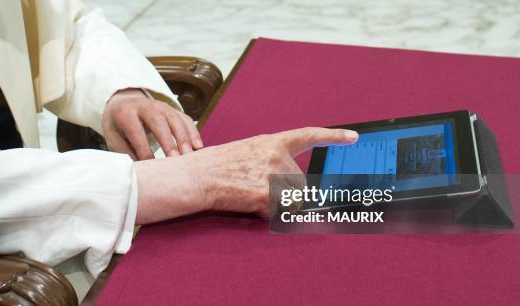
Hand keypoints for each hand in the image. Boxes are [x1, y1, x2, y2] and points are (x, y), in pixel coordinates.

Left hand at [102, 89, 202, 159]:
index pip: (136, 132)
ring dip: (184, 138)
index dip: (144, 150)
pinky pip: (185, 119)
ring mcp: (161, 106)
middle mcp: (145, 106)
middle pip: (158, 121)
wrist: (123, 104)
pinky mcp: (173, 110)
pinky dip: (193, 132)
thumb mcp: (114, 139)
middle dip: (168, 141)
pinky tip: (198, 147)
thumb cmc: (119, 128)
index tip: (152, 167)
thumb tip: (139, 172)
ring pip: (175, 119)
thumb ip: (126, 153)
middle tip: (176, 159)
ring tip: (189, 155)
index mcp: (125, 113)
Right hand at [134, 127, 357, 223]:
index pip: (308, 136)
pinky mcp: (270, 194)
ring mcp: (275, 175)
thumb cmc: (219, 166)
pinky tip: (251, 203)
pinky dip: (270, 214)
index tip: (352, 137)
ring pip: (292, 200)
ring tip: (250, 194)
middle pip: (300, 184)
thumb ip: (272, 162)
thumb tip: (293, 187)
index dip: (333, 137)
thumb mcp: (248, 153)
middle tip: (256, 188)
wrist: (199, 177)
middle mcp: (278, 156)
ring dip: (277, 204)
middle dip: (285, 192)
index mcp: (272, 142)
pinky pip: (282, 212)